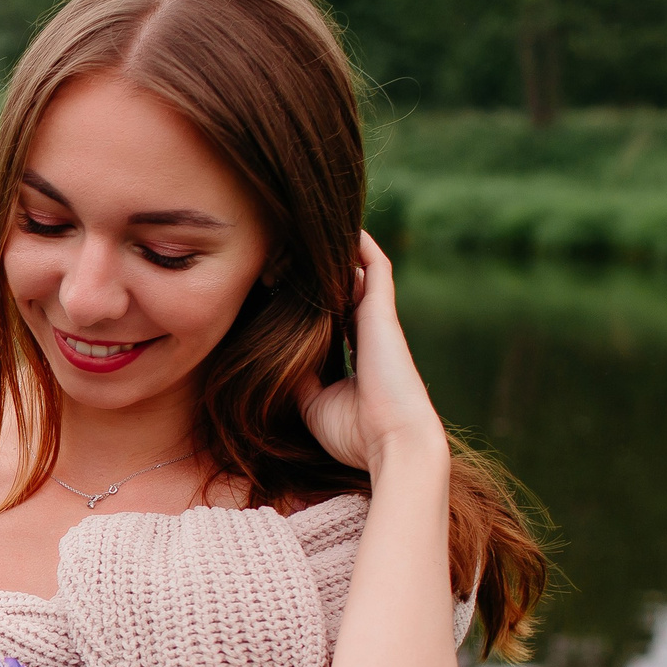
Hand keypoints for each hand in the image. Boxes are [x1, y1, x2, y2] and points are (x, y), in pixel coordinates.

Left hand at [300, 232, 447, 477]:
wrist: (392, 442)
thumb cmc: (354, 433)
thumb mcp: (312, 404)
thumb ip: (297, 376)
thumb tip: (274, 357)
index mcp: (356, 357)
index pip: (334, 320)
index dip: (313, 305)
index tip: (283, 289)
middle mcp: (369, 334)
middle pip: (343, 292)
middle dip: (319, 275)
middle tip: (289, 253)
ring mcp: (378, 320)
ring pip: (358, 274)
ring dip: (337, 255)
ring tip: (310, 231)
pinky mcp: (382, 312)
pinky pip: (375, 267)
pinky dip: (362, 246)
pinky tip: (345, 225)